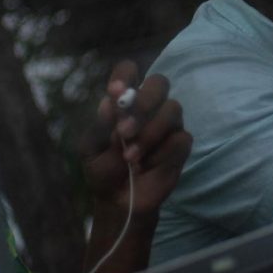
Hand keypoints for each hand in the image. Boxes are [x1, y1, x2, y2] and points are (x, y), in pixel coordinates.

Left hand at [83, 61, 191, 220]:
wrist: (118, 201)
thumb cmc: (103, 169)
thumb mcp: (91, 149)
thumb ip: (101, 126)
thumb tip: (110, 103)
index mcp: (123, 101)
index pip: (129, 71)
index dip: (125, 76)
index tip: (115, 91)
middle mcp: (149, 107)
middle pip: (159, 83)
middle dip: (143, 103)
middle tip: (124, 130)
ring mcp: (168, 124)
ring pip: (173, 109)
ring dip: (150, 134)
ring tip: (129, 157)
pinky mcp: (181, 144)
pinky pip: (181, 138)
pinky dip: (161, 153)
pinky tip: (147, 166)